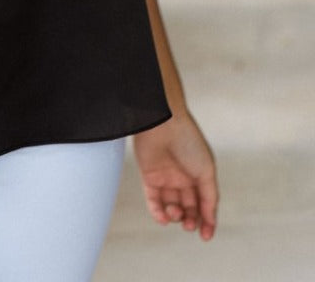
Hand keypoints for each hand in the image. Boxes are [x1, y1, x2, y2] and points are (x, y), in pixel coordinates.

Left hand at [132, 110, 218, 240]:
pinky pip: (153, 201)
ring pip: (171, 207)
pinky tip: (163, 218)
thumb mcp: (206, 171)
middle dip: (189, 220)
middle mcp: (183, 177)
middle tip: (189, 225)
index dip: (206, 221)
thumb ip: (209, 197)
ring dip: (174, 217)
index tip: (206, 236)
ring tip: (176, 214)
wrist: (163, 123)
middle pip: (188, 208)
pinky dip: (158, 213)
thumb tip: (209, 220)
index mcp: (199, 174)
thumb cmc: (188, 142)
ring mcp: (166, 177)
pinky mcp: (149, 177)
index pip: (204, 203)